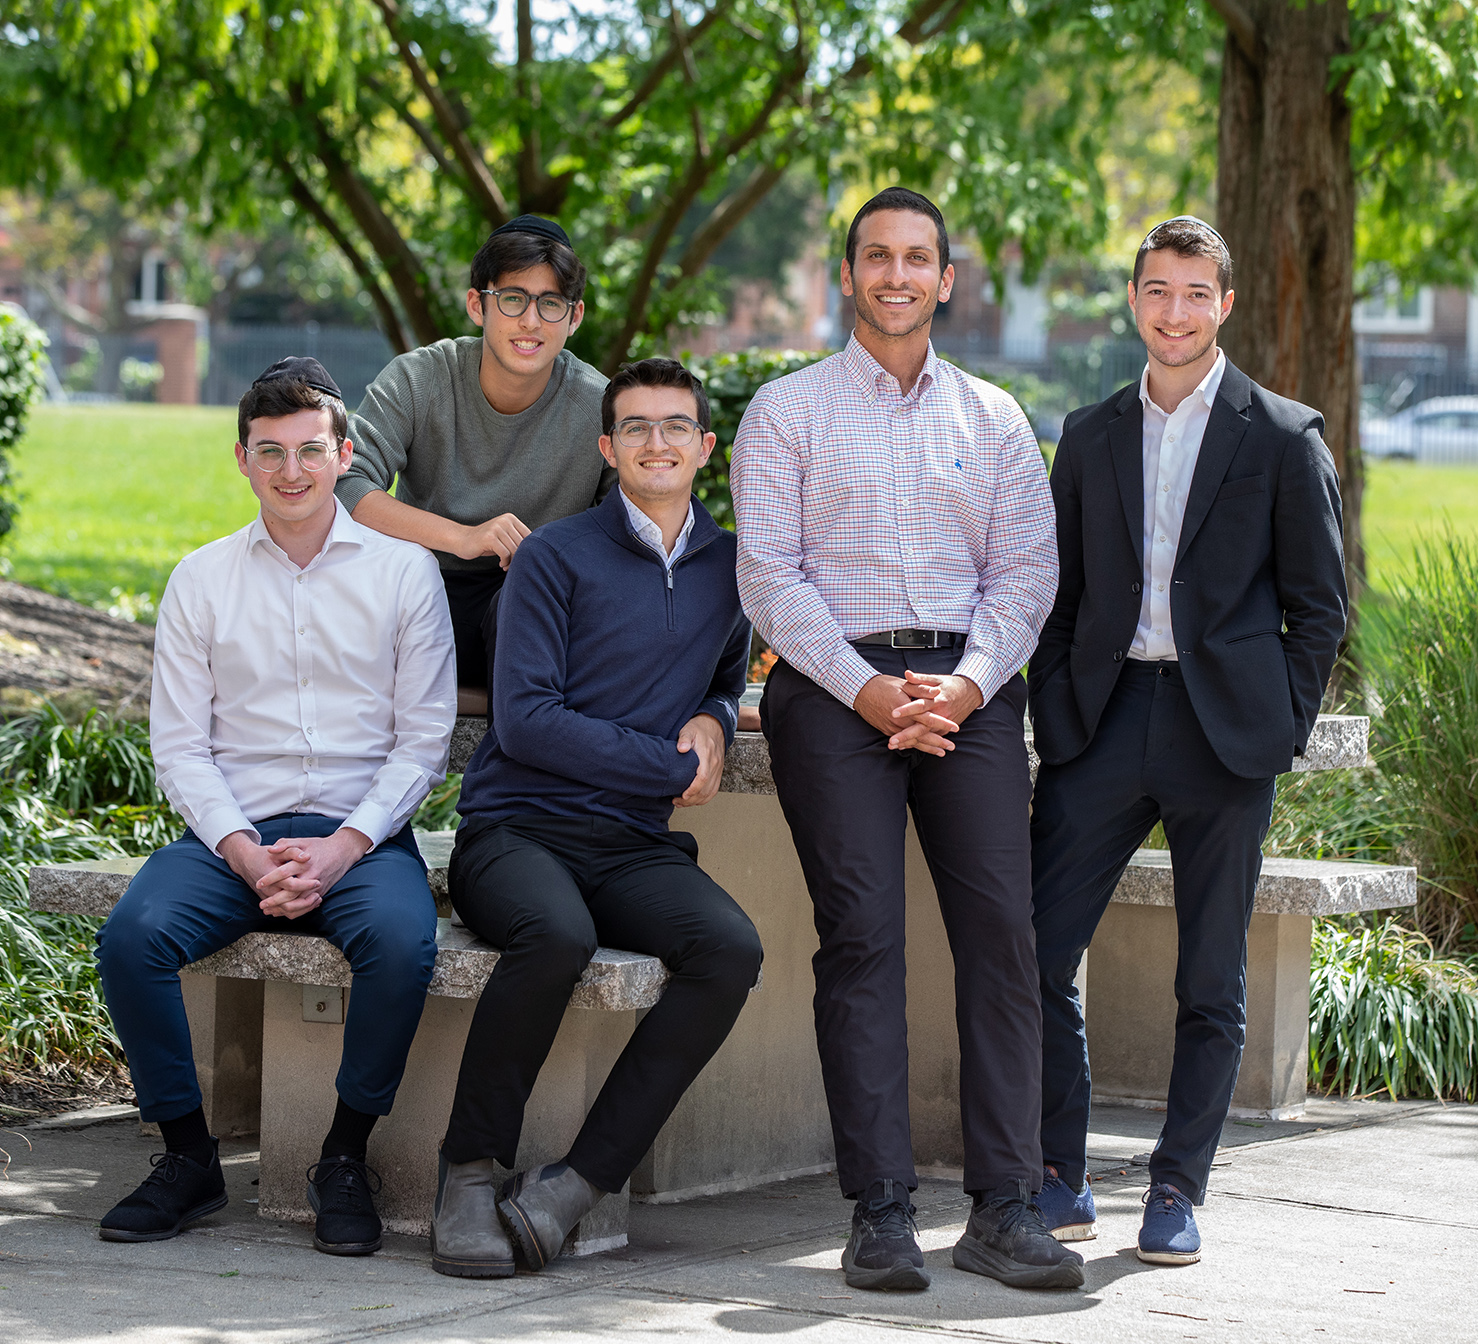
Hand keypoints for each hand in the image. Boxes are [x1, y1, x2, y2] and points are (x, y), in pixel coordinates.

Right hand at [218, 831, 321, 919]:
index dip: (305, 885)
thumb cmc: (265, 855)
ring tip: (317, 899)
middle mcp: (268, 890)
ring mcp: (268, 898)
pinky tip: (311, 903)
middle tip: (319, 894)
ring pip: (287, 911)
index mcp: (271, 876)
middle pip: (288, 903)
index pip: (290, 885)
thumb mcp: (278, 850)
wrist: (247, 862)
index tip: (317, 882)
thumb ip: (292, 851)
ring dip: (303, 908)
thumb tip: (307, 857)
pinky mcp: (270, 902)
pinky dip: (298, 910)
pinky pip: (285, 911)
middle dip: (306, 902)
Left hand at [253, 829, 372, 918]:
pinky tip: (283, 912)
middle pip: (290, 893)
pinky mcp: (321, 892)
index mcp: (304, 863)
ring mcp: (317, 886)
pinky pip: (306, 906)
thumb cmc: (319, 846)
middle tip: (261, 904)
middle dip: (274, 901)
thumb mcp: (302, 841)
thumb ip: (285, 844)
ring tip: (269, 911)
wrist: (342, 852)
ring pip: (298, 903)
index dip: (270, 879)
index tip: (259, 884)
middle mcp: (311, 876)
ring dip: (282, 909)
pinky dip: (295, 912)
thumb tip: (270, 851)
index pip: (284, 873)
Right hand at [454, 512, 530, 567]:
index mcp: (511, 518)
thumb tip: (538, 552)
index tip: (522, 559)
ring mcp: (497, 527)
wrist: (462, 540)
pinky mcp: (490, 537)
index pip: (529, 537)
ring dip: (512, 562)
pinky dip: (505, 562)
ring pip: (515, 550)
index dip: (528, 551)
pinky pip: (505, 554)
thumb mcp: (504, 537)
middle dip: (519, 558)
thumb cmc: (486, 542)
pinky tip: (500, 564)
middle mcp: (505, 520)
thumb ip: (517, 540)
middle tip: (512, 566)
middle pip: (523, 544)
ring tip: (506, 566)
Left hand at [672, 713, 725, 806]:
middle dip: (691, 799)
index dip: (693, 789)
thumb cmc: (699, 729)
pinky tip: (694, 799)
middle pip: (706, 788)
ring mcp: (717, 769)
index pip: (703, 776)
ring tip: (682, 802)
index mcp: (706, 754)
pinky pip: (714, 789)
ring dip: (696, 800)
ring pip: (710, 792)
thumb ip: (684, 738)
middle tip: (677, 801)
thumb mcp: (688, 729)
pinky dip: (704, 798)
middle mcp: (714, 764)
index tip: (683, 795)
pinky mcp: (718, 772)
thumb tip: (681, 748)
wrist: (714, 726)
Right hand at [852, 675, 958, 756]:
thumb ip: (921, 689)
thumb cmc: (882, 685)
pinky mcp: (886, 731)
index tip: (955, 728)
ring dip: (927, 748)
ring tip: (941, 753)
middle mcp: (899, 723)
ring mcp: (891, 729)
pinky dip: (913, 746)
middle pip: (922, 736)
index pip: (928, 719)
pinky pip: (902, 742)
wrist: (860, 691)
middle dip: (938, 742)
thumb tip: (937, 692)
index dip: (942, 724)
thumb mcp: (903, 684)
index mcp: (906, 710)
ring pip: (912, 742)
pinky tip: (921, 749)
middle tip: (951, 748)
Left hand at [889, 671, 982, 751]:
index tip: (893, 713)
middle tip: (892, 741)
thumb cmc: (949, 684)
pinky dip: (918, 744)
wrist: (970, 693)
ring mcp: (944, 724)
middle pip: (922, 727)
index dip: (907, 709)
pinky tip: (904, 747)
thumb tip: (906, 674)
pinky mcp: (945, 730)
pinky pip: (930, 739)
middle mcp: (941, 713)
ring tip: (894, 746)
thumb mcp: (936, 679)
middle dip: (906, 735)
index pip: (920, 705)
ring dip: (909, 742)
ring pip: (925, 736)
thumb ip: (920, 679)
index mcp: (937, 699)